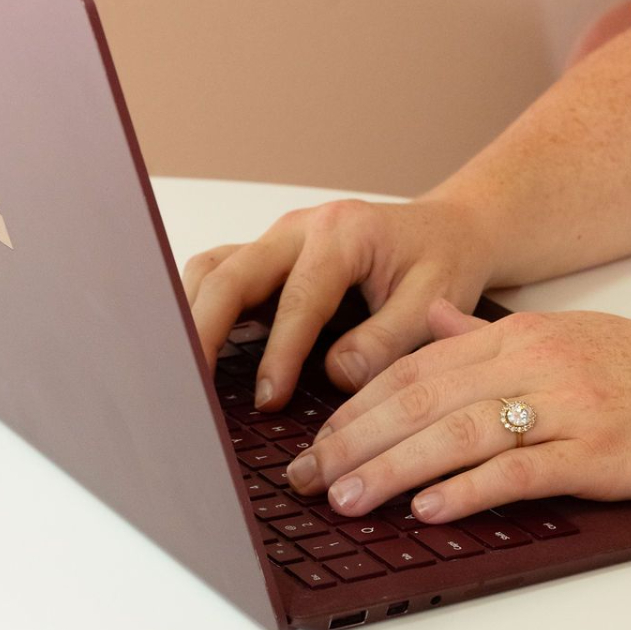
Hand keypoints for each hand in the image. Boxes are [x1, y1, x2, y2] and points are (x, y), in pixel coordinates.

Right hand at [183, 197, 495, 408]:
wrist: (446, 232)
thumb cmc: (443, 263)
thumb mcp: (437, 300)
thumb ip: (389, 338)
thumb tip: (336, 375)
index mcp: (342, 233)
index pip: (297, 298)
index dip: (279, 352)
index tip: (269, 399)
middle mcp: (298, 229)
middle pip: (229, 275)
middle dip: (202, 332)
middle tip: (190, 389)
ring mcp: (276, 241)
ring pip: (212, 271)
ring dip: (192, 319)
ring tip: (184, 375)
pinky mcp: (267, 259)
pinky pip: (220, 278)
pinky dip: (202, 312)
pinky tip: (199, 355)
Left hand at [284, 299, 630, 518]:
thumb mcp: (564, 333)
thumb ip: (490, 334)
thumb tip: (437, 325)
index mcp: (515, 336)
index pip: (413, 368)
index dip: (354, 408)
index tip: (314, 443)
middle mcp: (530, 362)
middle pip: (419, 398)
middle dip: (352, 440)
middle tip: (306, 478)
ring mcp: (563, 406)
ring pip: (456, 433)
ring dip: (391, 468)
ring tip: (345, 500)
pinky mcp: (595, 450)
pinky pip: (519, 469)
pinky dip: (467, 490)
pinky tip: (428, 509)